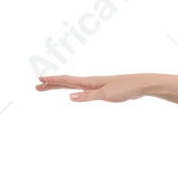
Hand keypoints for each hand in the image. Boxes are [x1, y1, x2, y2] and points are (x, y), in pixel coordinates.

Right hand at [34, 74, 150, 101]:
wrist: (140, 85)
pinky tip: (73, 93)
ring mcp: (95, 85)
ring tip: (49, 89)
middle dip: (51, 85)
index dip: (52, 81)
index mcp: (89, 82)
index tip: (39, 81)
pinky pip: (82, 89)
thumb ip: (87, 96)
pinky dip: (73, 90)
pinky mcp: (102, 90)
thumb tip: (69, 96)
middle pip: (66, 83)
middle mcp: (90, 82)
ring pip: (73, 85)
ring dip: (60, 87)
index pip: (66, 81)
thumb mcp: (105, 95)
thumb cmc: (124, 89)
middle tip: (37, 87)